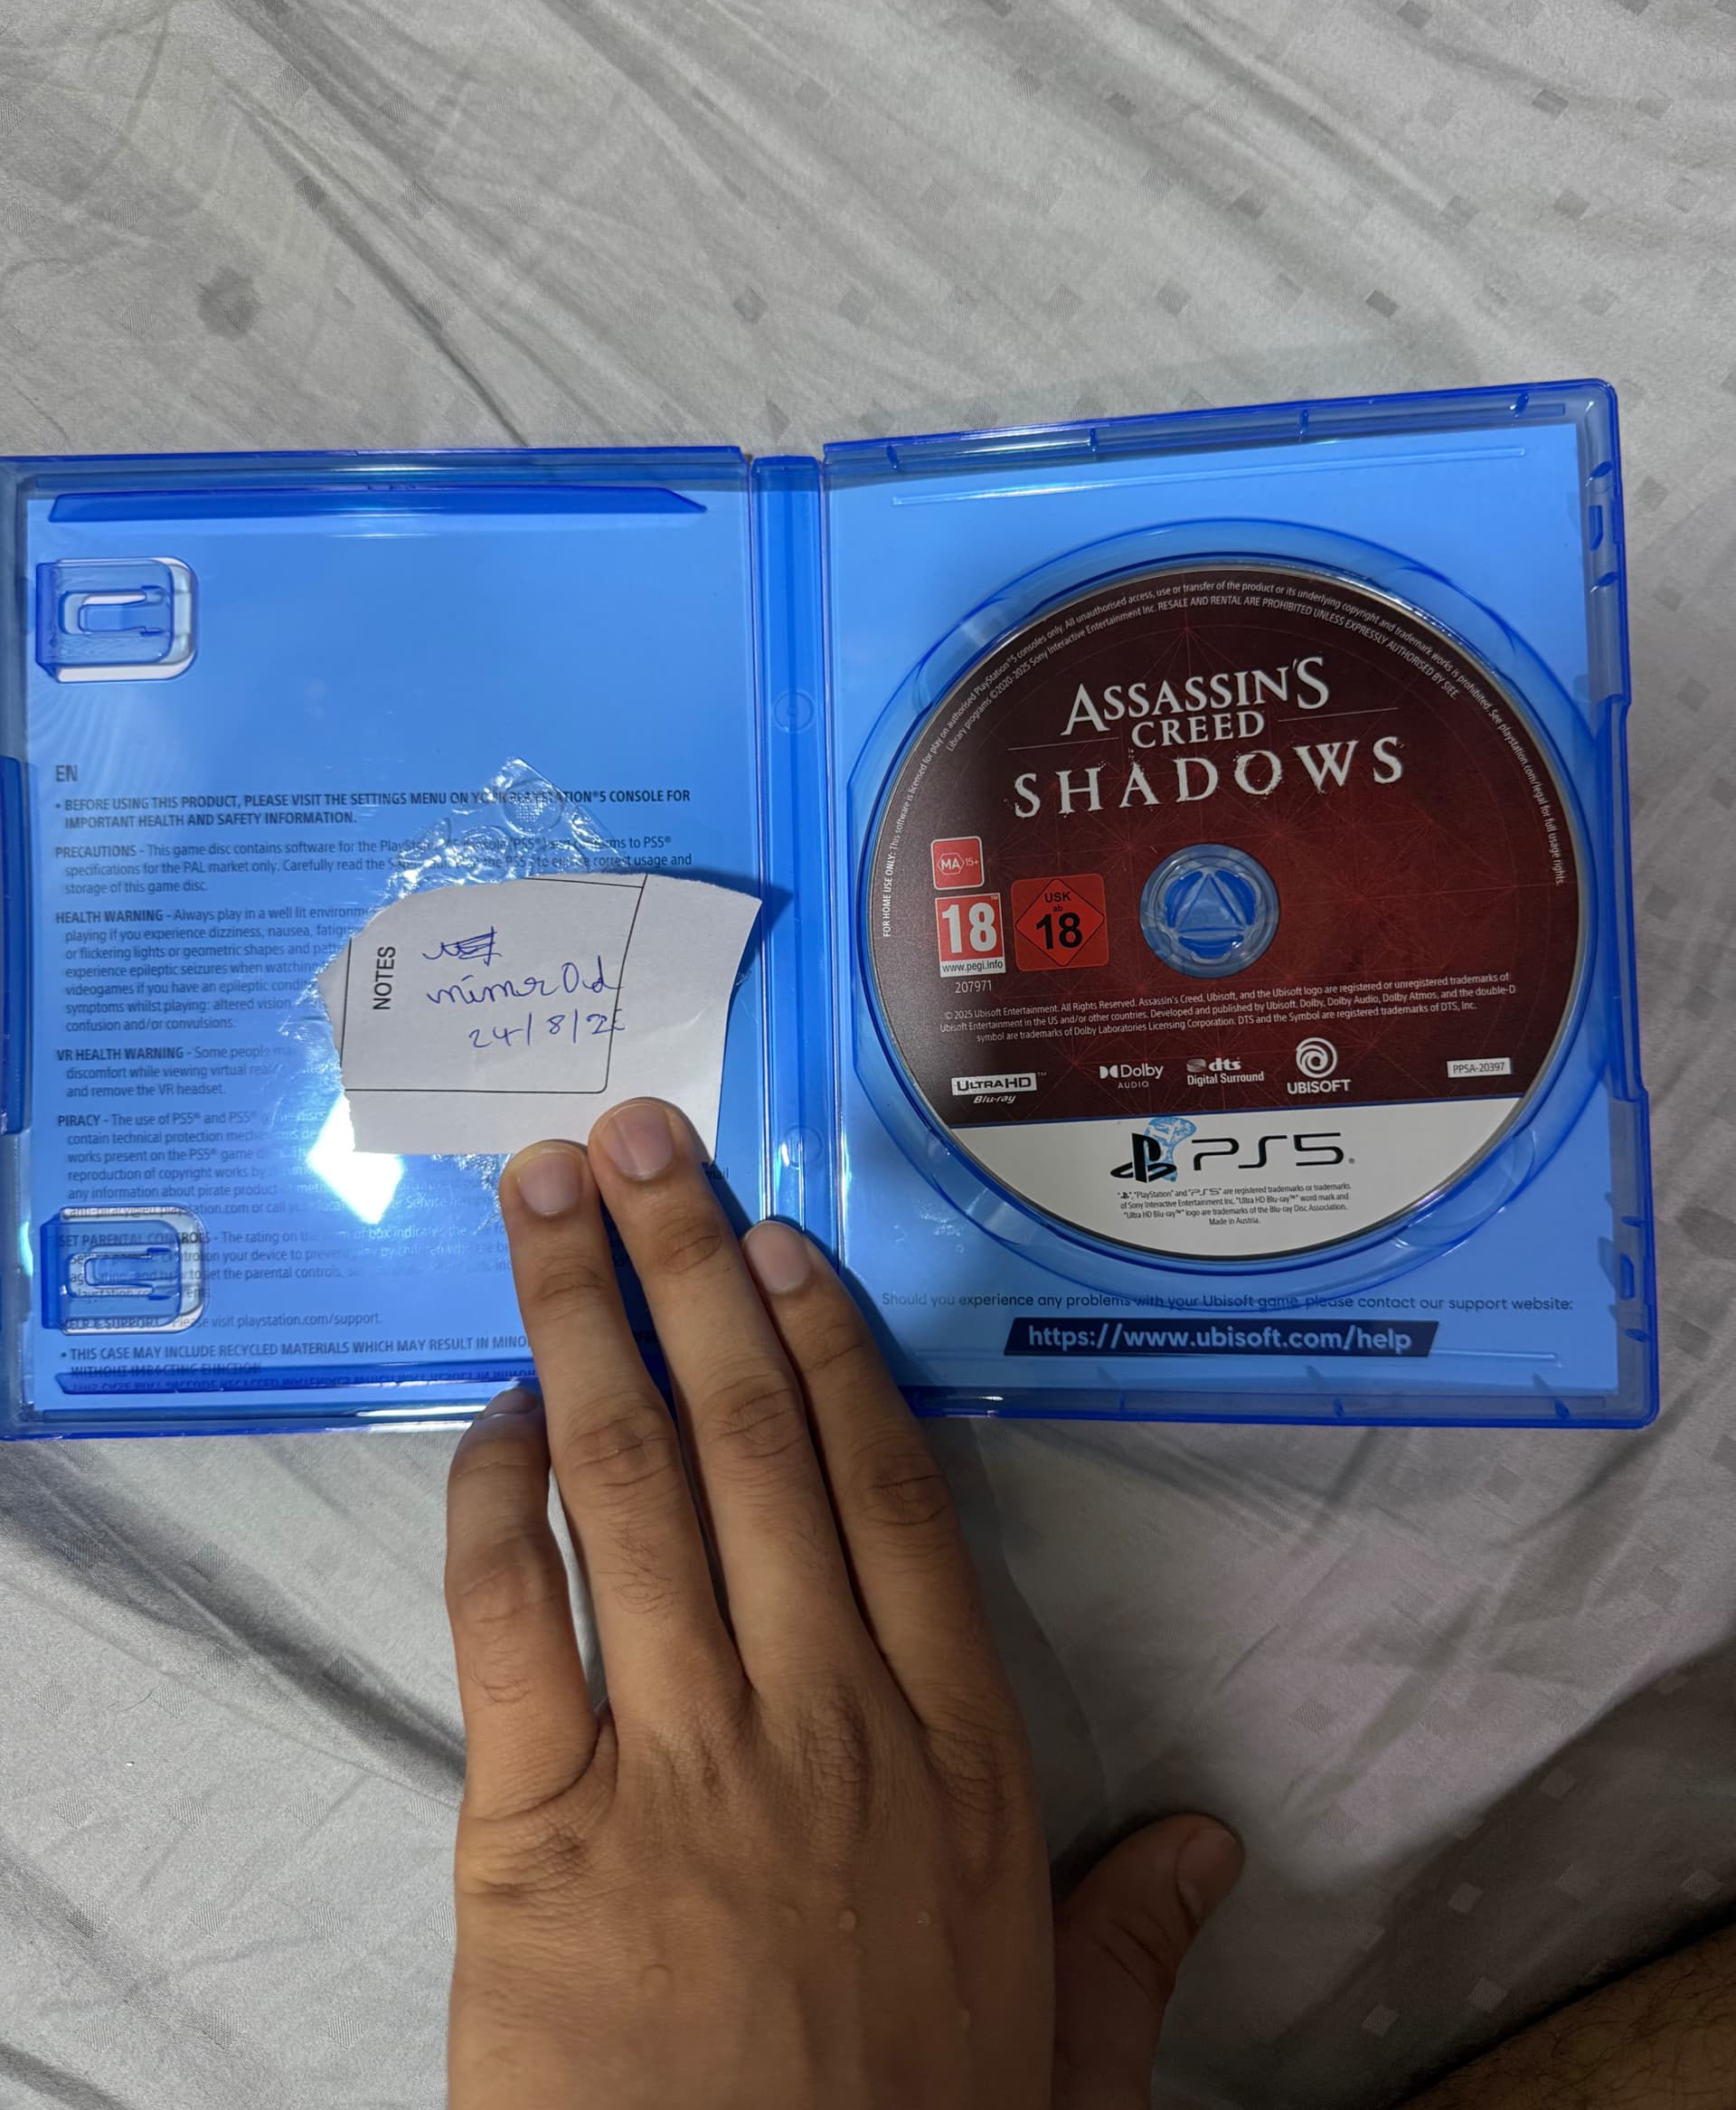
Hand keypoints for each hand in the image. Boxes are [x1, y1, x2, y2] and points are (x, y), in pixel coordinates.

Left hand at [443, 1098, 1240, 2108]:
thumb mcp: (1058, 2062)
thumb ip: (1129, 1939)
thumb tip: (1209, 1846)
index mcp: (952, 1757)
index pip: (887, 1494)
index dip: (831, 1348)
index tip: (780, 1243)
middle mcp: (823, 1719)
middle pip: (754, 1442)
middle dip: (689, 1270)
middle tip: (641, 1140)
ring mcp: (680, 1760)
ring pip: (631, 1486)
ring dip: (587, 1322)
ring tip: (549, 1201)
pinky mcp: (541, 1828)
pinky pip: (510, 1619)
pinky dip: (492, 1500)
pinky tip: (490, 1412)